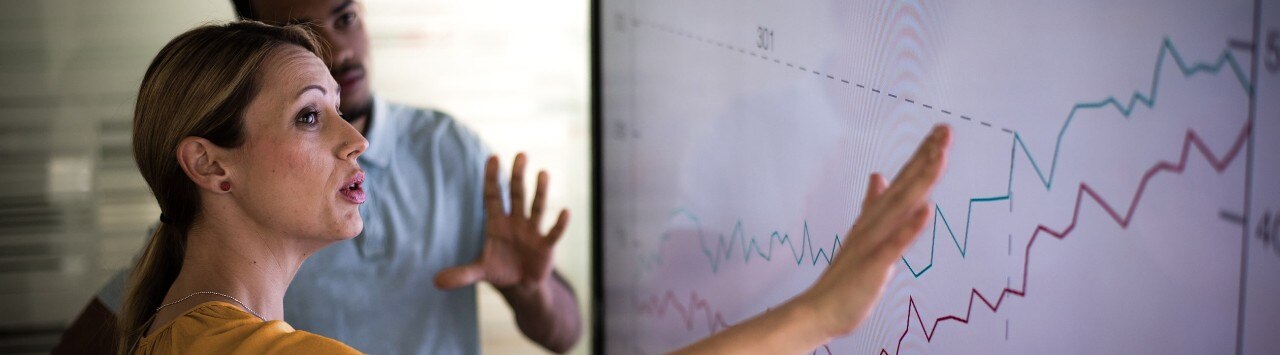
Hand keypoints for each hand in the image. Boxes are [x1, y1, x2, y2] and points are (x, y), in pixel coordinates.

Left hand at [434, 153, 569, 291]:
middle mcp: (516, 222)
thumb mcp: (480, 271)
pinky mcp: (545, 245)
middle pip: (517, 194)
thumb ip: (461, 274)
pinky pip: (553, 232)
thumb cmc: (500, 270)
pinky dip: (559, 224)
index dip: (492, 178)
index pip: (493, 196)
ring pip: (537, 207)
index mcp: (497, 223)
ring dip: (540, 191)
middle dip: (518, 175)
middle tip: (521, 155)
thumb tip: (435, 282)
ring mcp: (532, 231)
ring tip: (543, 173)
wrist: (522, 286)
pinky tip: (565, 212)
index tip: (492, 157)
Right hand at [797, 124, 950, 337]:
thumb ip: (872, 203)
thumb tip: (879, 175)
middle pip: (906, 185)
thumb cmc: (845, 276)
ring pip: (902, 206)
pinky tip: (926, 210)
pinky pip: (895, 244)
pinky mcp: (874, 264)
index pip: (903, 179)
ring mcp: (874, 241)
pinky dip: (910, 227)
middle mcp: (876, 222)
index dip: (922, 154)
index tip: (942, 130)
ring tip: (939, 156)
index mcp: (876, 216)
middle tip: (946, 130)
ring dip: (921, 180)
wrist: (820, 308)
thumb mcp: (864, 234)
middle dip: (927, 156)